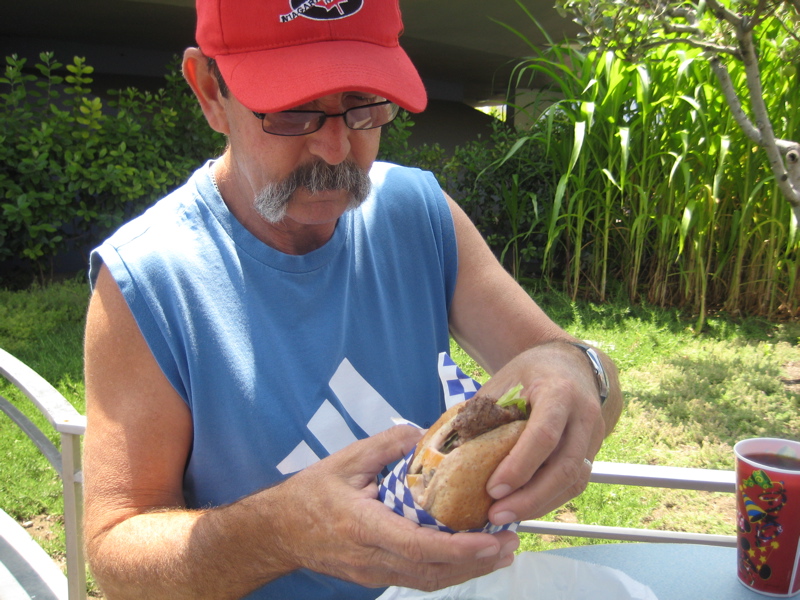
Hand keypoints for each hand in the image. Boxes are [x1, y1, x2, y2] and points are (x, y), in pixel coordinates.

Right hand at [269, 425, 518, 590]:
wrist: (279, 531)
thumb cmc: (311, 493)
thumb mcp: (346, 459)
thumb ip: (386, 445)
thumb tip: (423, 433)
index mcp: (363, 525)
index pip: (417, 546)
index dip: (457, 549)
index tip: (490, 541)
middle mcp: (371, 557)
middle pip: (432, 572)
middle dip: (476, 563)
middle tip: (511, 544)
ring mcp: (374, 573)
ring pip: (429, 580)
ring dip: (469, 570)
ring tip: (502, 552)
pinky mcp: (376, 576)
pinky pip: (419, 578)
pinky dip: (450, 570)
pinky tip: (470, 556)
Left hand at [476, 343, 609, 524]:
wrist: (571, 365)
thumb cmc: (530, 372)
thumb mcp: (504, 380)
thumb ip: (484, 412)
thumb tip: (451, 447)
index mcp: (559, 392)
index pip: (544, 435)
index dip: (519, 465)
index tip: (493, 489)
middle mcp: (584, 416)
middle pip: (564, 467)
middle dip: (530, 498)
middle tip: (495, 515)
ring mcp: (594, 436)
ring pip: (574, 481)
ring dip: (540, 505)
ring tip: (505, 516)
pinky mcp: (592, 452)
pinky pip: (575, 483)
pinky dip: (549, 500)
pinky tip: (523, 507)